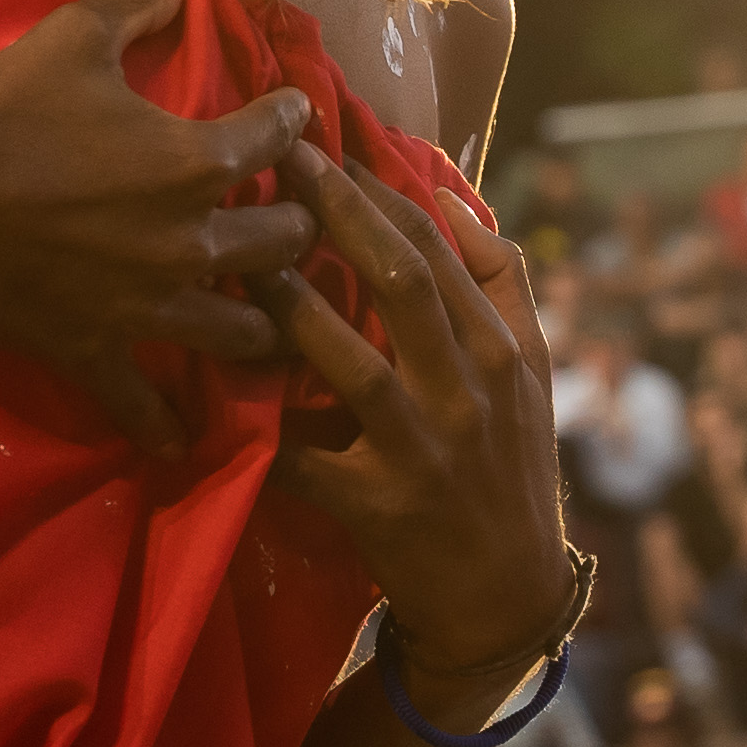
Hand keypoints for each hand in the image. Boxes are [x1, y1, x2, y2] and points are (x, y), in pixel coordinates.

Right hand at [0, 0, 317, 450]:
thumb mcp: (71, 37)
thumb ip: (132, 6)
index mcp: (194, 161)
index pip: (276, 140)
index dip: (293, 121)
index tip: (296, 115)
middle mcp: (188, 242)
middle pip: (284, 247)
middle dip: (298, 229)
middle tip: (295, 222)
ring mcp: (146, 308)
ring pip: (243, 334)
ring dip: (266, 326)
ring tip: (274, 322)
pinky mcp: (93, 351)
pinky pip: (142, 405)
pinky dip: (163, 423)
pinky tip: (181, 439)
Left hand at [261, 143, 568, 666]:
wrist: (505, 599)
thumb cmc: (507, 468)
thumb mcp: (528, 373)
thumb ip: (501, 279)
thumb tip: (449, 191)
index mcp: (504, 350)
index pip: (440, 251)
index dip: (380, 192)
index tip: (324, 146)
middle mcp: (472, 392)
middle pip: (403, 284)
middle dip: (337, 216)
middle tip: (278, 163)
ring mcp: (427, 452)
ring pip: (357, 364)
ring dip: (297, 308)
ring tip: (244, 261)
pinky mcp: (381, 509)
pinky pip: (312, 460)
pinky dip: (267, 427)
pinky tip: (218, 390)